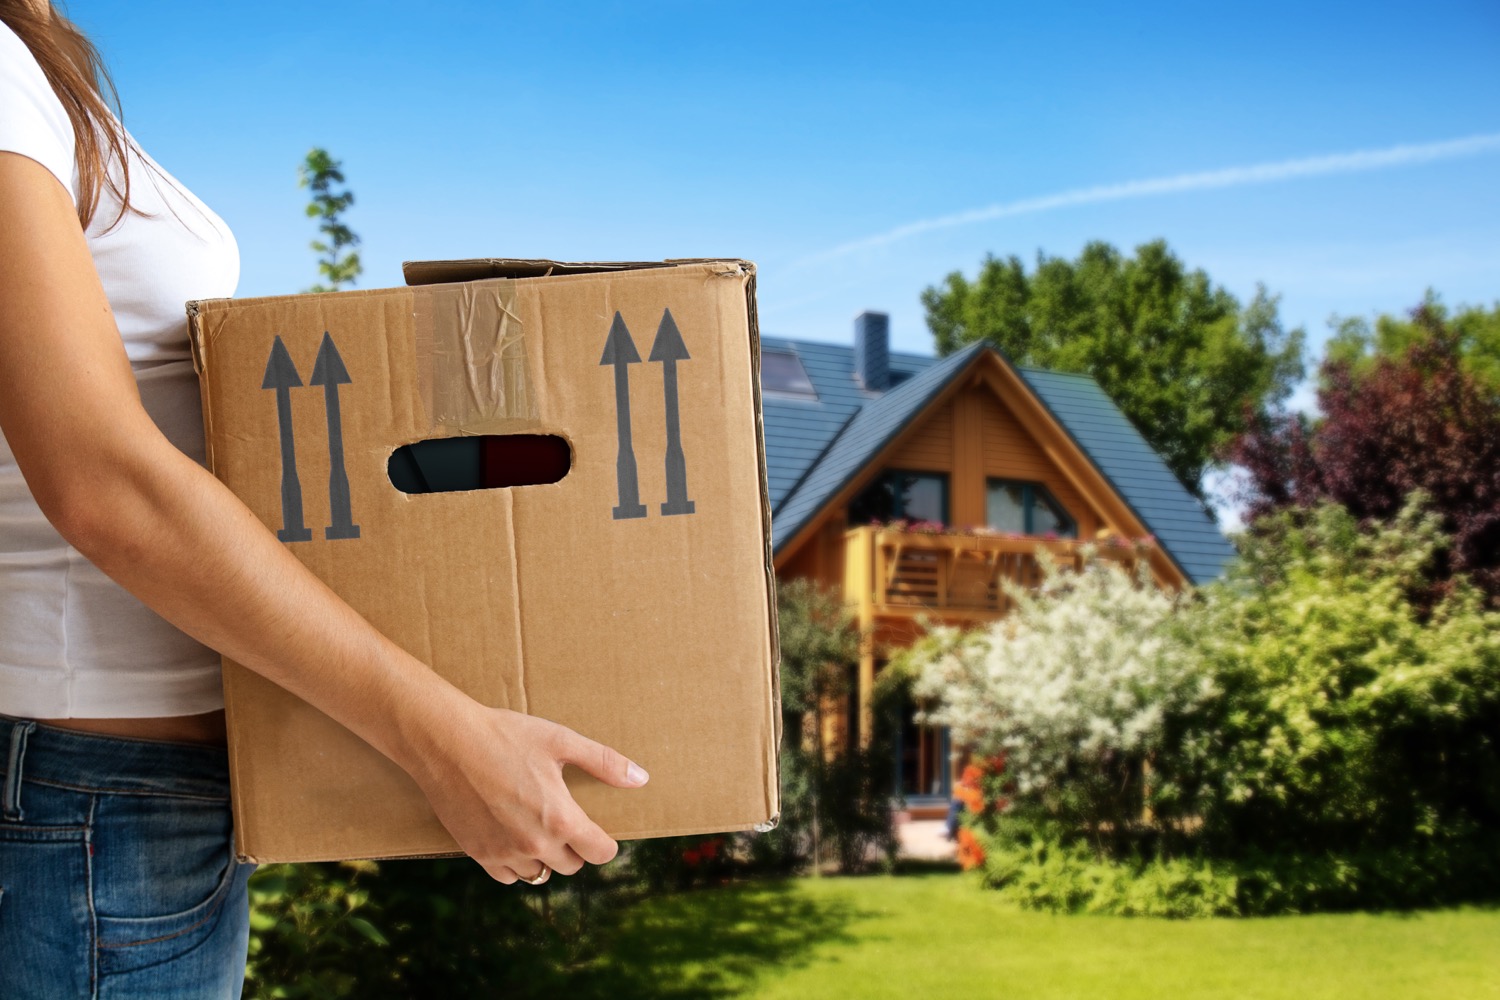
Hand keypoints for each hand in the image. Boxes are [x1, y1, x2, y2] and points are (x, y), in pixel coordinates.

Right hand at [404, 695, 647, 883]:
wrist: (446, 741)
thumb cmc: (505, 735)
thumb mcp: (561, 741)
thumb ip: (604, 762)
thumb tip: (641, 779)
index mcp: (561, 820)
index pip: (600, 853)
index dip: (605, 842)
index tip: (600, 831)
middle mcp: (535, 845)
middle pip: (572, 865)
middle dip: (575, 846)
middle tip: (565, 818)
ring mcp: (504, 853)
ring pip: (540, 874)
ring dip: (546, 857)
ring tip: (539, 827)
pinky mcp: (478, 854)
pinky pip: (508, 876)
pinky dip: (516, 864)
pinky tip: (513, 837)